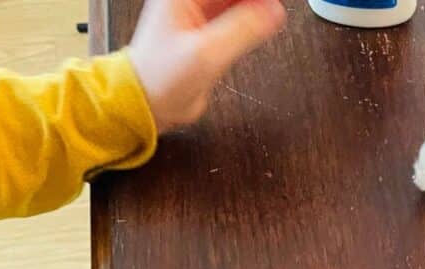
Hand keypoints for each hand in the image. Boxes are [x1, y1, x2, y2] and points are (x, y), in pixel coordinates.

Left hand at [128, 0, 285, 133]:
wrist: (148, 103)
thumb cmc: (162, 78)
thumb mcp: (206, 54)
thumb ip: (243, 30)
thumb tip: (274, 12)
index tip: (274, 5)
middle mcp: (189, 0)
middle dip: (255, 2)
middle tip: (275, 10)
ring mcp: (199, 15)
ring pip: (234, 2)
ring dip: (255, 7)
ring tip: (274, 14)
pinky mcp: (207, 33)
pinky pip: (233, 16)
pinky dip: (250, 17)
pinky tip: (265, 21)